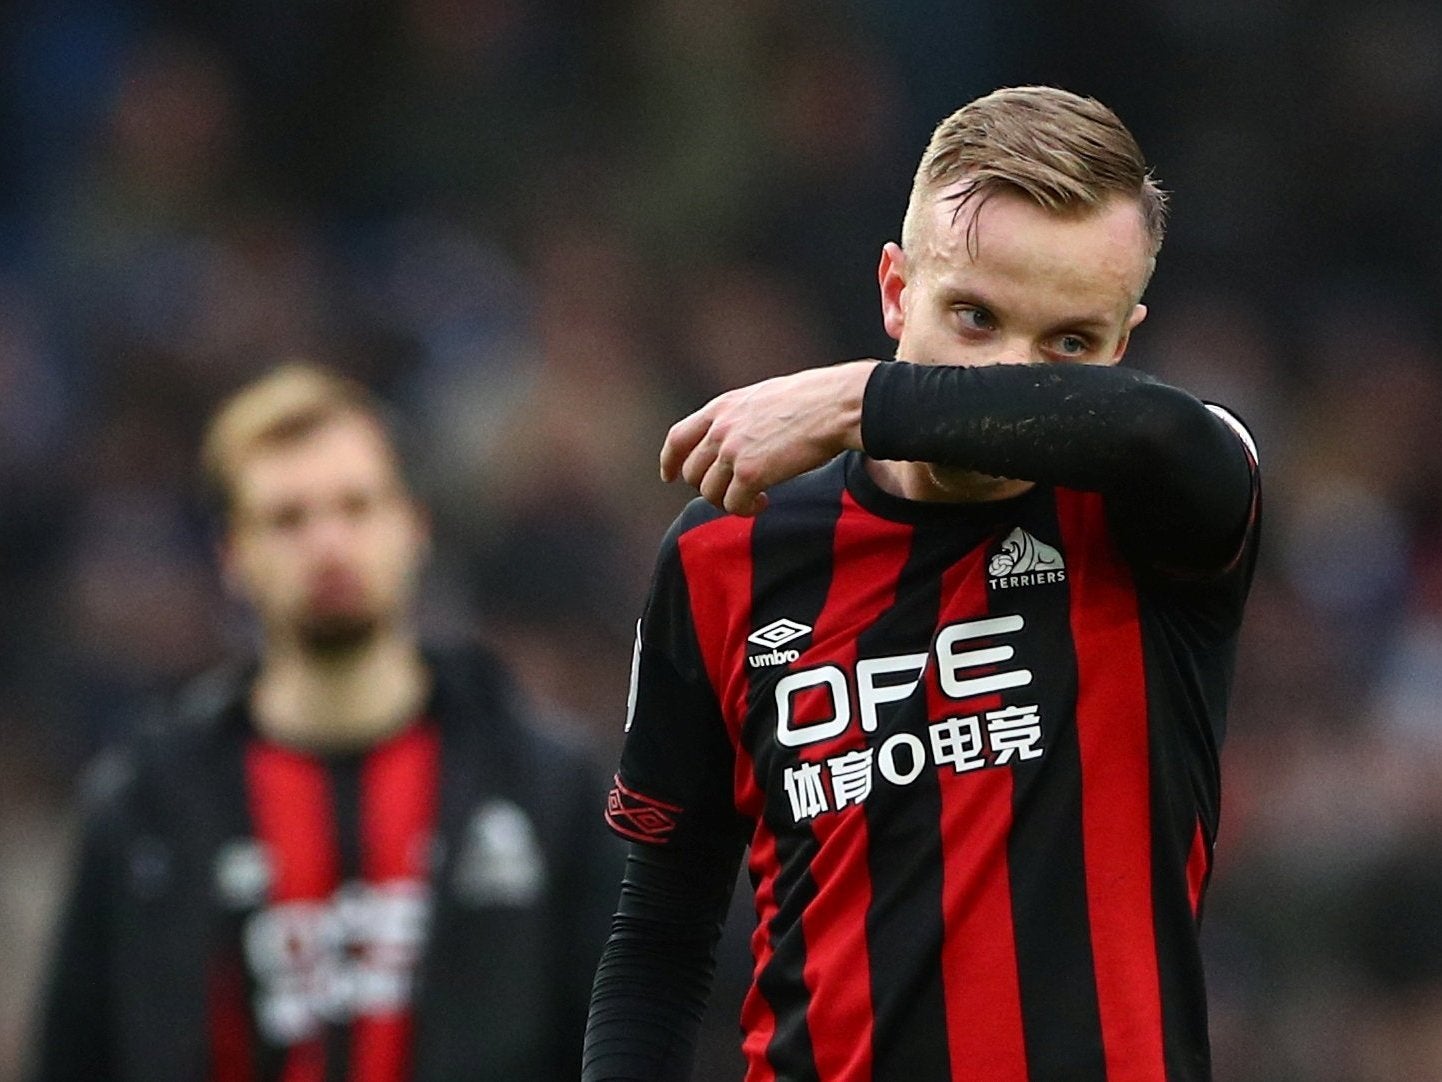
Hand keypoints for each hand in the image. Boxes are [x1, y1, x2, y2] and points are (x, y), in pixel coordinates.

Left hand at [660, 361, 877, 514]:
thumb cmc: (815, 400)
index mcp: (722, 407)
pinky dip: (746, 510)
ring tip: (755, 500)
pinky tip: (764, 504)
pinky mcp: (750, 474)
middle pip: (693, 472)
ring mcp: (732, 451)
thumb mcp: (764, 398)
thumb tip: (739, 442)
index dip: (670, 460)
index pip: (678, 437)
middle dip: (710, 487)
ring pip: (710, 492)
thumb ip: (742, 418)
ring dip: (730, 502)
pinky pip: (734, 505)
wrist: (838, 405)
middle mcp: (720, 428)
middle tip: (735, 494)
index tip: (669, 476)